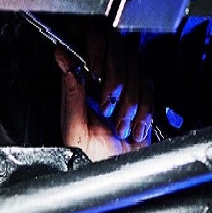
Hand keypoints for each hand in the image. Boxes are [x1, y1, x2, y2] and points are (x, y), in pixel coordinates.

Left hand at [55, 26, 152, 161]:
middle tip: (107, 109)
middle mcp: (101, 78)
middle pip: (118, 51)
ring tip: (118, 126)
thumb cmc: (89, 156)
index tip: (96, 73)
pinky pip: (149, 87)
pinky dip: (143, 111)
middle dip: (116, 84)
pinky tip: (131, 127)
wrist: (114, 173)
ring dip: (129, 103)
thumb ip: (71, 93)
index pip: (90, 39)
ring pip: (136, 69)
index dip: (96, 49)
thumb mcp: (74, 129)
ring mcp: (123, 85)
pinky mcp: (141, 95)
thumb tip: (62, 58)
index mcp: (79, 81)